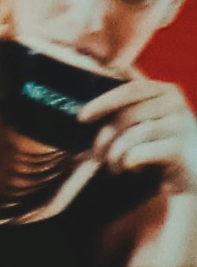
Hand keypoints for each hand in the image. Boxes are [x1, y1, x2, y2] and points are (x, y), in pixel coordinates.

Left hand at [81, 66, 196, 188]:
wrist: (190, 176)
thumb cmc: (157, 147)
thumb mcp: (143, 122)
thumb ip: (122, 109)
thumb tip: (85, 105)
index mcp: (166, 91)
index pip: (130, 90)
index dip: (103, 102)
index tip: (81, 118)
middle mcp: (176, 103)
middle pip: (126, 116)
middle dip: (104, 138)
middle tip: (96, 156)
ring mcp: (181, 125)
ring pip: (130, 136)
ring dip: (113, 155)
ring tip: (114, 166)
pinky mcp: (178, 149)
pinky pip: (136, 154)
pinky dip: (127, 164)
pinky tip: (133, 169)